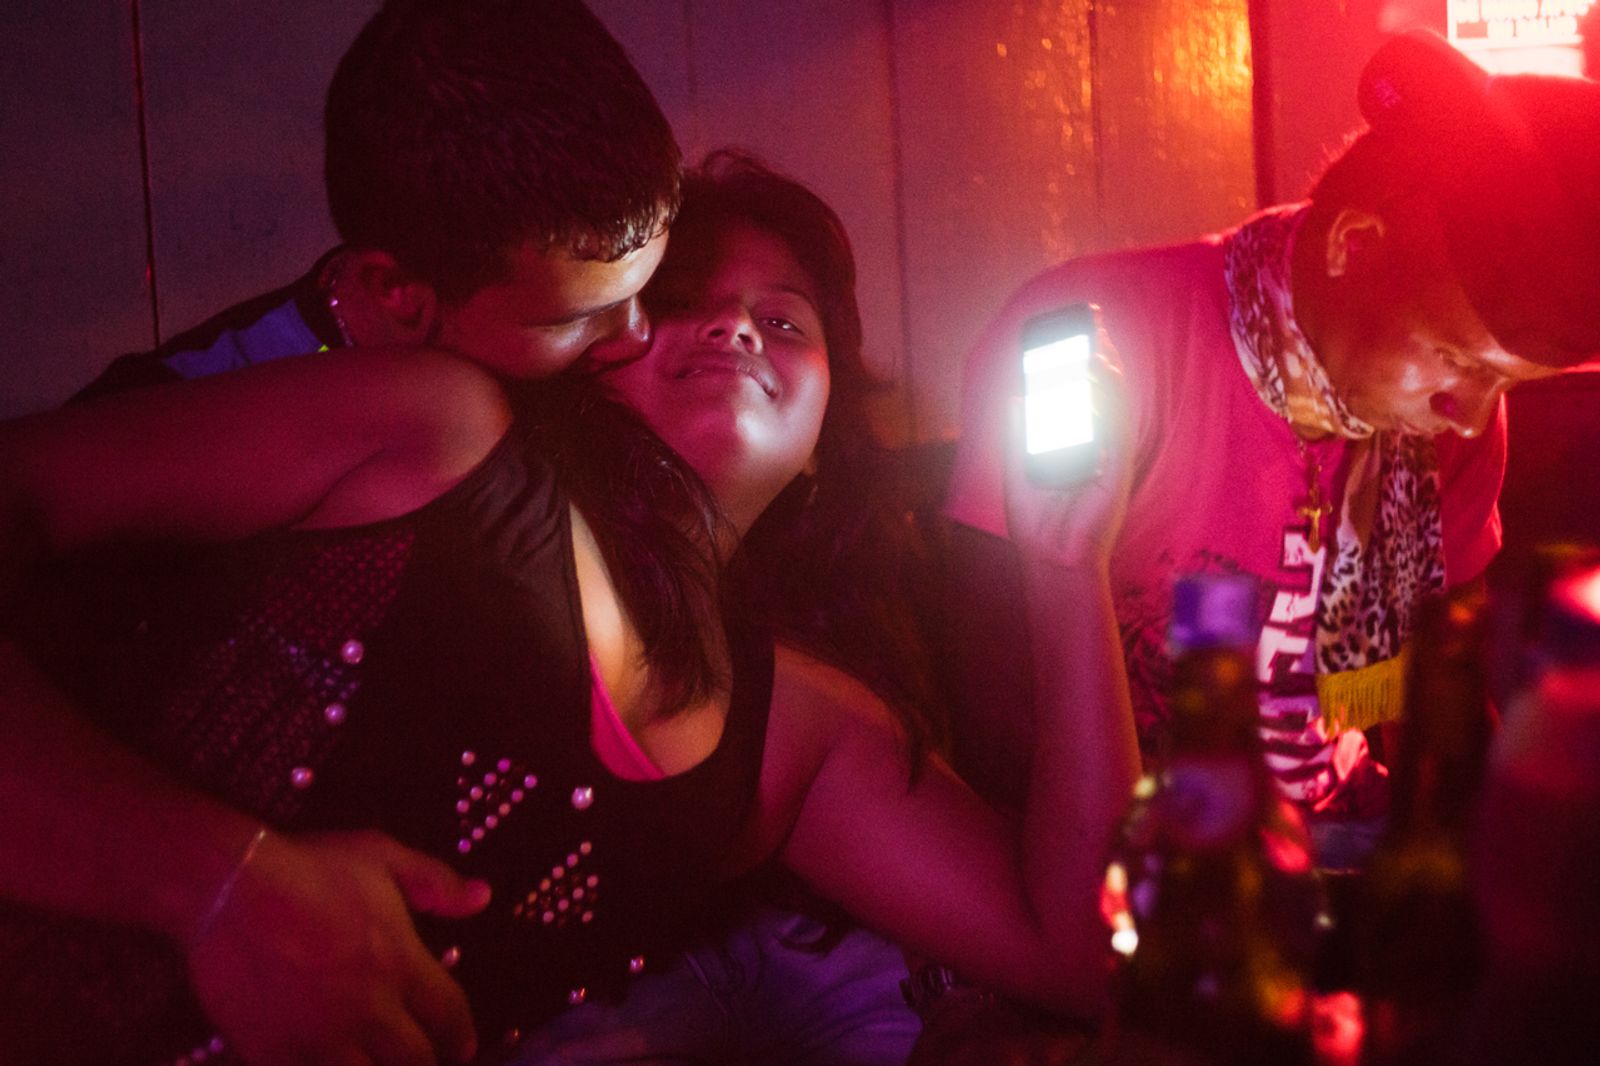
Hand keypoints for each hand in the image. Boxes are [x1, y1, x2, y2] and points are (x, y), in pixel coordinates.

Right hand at [186, 829, 490, 1065]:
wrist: (227, 886)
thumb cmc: (307, 865)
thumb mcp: (380, 855)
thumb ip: (435, 880)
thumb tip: (483, 896)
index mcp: (400, 963)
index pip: (451, 1016)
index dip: (462, 1036)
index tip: (463, 1046)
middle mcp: (368, 1008)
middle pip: (416, 1061)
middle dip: (424, 1062)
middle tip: (419, 1058)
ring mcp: (320, 1037)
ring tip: (377, 1064)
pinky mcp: (273, 1054)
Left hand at [1003, 334, 1132, 571]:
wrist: (1048, 559)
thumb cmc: (1036, 520)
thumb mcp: (1019, 466)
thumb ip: (1020, 431)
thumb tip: (1017, 393)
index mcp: (1076, 442)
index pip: (1083, 393)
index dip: (1081, 361)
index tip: (1072, 331)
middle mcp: (1097, 445)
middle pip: (1102, 391)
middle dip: (1098, 355)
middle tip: (1091, 322)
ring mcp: (1108, 458)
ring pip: (1114, 405)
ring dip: (1106, 372)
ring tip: (1095, 343)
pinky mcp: (1114, 472)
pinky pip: (1115, 431)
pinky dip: (1109, 404)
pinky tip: (1099, 381)